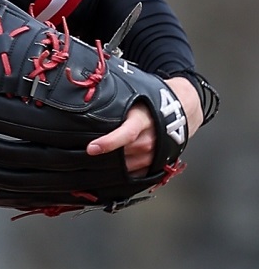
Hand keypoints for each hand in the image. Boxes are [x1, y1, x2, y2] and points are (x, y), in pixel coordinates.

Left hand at [87, 76, 201, 173]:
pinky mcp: (159, 162)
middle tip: (85, 156)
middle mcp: (152, 138)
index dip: (108, 142)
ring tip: (96, 163)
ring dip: (114, 166)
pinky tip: (113, 171)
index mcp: (143, 120)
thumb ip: (115, 99)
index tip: (92, 148)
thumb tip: (90, 94)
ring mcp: (157, 152)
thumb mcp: (135, 95)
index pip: (126, 134)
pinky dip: (127, 174)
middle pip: (126, 152)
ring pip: (132, 165)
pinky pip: (140, 173)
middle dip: (106, 156)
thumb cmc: (152, 101)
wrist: (181, 108)